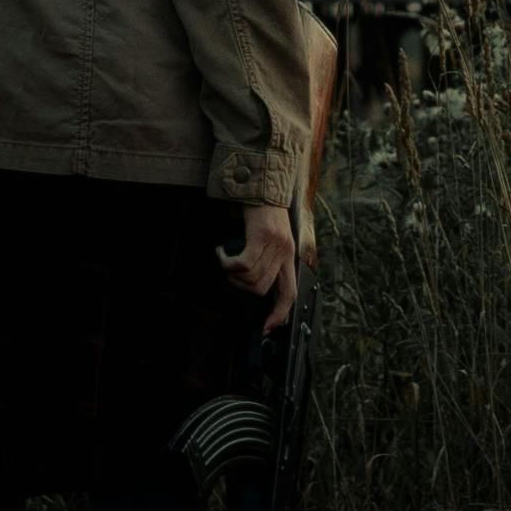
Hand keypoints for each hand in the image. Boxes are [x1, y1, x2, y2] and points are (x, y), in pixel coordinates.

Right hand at [220, 197, 302, 329]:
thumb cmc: (262, 210)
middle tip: (231, 273)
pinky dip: (227, 262)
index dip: (279, 313)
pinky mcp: (261, 236)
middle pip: (262, 288)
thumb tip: (251, 280)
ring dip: (231, 272)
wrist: (261, 183)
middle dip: (241, 287)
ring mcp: (274, 244)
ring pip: (250, 277)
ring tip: (225, 258)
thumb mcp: (271, 236)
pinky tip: (221, 251)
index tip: (267, 326)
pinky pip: (242, 263)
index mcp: (288, 255)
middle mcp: (284, 252)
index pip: (289, 292)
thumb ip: (266, 257)